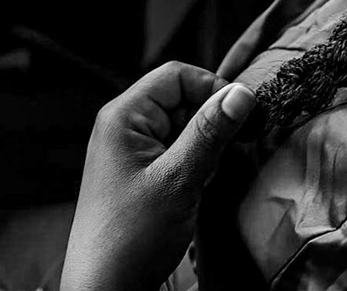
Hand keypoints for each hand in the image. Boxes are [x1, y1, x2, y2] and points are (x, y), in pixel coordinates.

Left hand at [61, 62, 257, 290]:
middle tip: (221, 156)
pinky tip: (196, 190)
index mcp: (123, 117)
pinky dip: (195, 166)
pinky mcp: (141, 176)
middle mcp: (124, 128)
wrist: (104, 290)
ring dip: (204, 148)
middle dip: (209, 123)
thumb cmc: (131, 237)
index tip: (242, 115)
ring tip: (203, 179)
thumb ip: (210, 132)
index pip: (176, 76)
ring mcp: (132, 153)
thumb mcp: (178, 179)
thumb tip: (242, 93)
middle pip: (180, 100)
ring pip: (182, 129)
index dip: (211, 88)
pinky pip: (176, 154)